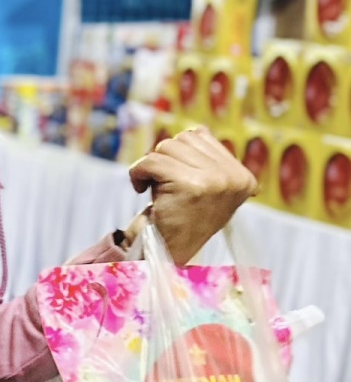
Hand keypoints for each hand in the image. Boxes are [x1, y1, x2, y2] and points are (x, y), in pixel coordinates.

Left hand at [128, 123, 257, 264]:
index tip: (177, 180)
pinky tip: (141, 189)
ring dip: (152, 166)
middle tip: (166, 186)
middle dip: (166, 159)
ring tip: (158, 190)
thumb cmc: (180, 218)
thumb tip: (199, 129)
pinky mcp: (190, 185)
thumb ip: (206, 159)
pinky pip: (151, 161)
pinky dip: (137, 173)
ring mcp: (215, 181)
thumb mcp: (205, 187)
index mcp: (243, 177)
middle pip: (184, 138)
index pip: (201, 135)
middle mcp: (234, 178)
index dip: (179, 154)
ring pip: (166, 147)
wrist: (165, 252)